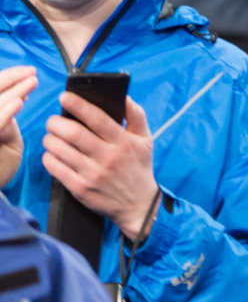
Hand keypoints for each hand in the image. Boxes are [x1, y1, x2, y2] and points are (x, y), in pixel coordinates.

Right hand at [0, 67, 36, 187]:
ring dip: (12, 91)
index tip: (29, 73)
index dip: (8, 79)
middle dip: (9, 80)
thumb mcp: (5, 137)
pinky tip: (18, 103)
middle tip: (32, 73)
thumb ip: (6, 117)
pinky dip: (4, 113)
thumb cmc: (1, 165)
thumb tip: (17, 98)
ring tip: (31, 82)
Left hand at [42, 95, 159, 238]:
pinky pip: (56, 169)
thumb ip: (136, 115)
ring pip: (61, 151)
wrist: (138, 205)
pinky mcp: (80, 189)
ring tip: (50, 135)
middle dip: (56, 123)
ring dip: (50, 140)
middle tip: (52, 120)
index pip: (97, 119)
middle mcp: (107, 157)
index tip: (64, 96)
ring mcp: (92, 174)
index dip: (78, 105)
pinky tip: (51, 153)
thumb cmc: (139, 167)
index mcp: (123, 142)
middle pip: (74, 134)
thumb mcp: (146, 139)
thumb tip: (123, 96)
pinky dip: (49, 158)